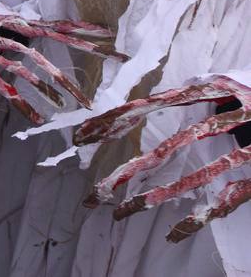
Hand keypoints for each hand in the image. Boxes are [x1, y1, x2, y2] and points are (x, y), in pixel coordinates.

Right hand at [0, 12, 124, 124]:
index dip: (83, 33)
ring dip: (41, 90)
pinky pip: (2, 86)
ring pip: (20, 71)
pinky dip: (20, 103)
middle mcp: (9, 36)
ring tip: (62, 108)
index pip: (58, 28)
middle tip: (87, 100)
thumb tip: (73, 28)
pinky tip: (37, 119)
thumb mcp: (18, 20)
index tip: (109, 38)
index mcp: (23, 24)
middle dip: (63, 79)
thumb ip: (42, 25)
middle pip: (39, 57)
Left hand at [77, 76, 250, 241]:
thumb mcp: (226, 82)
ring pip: (192, 179)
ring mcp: (246, 150)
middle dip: (126, 172)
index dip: (116, 120)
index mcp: (210, 90)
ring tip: (120, 214)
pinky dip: (198, 218)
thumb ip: (195, 90)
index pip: (151, 105)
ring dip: (154, 198)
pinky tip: (173, 234)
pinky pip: (226, 199)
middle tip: (93, 193)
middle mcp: (225, 117)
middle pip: (166, 148)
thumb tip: (160, 97)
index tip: (82, 136)